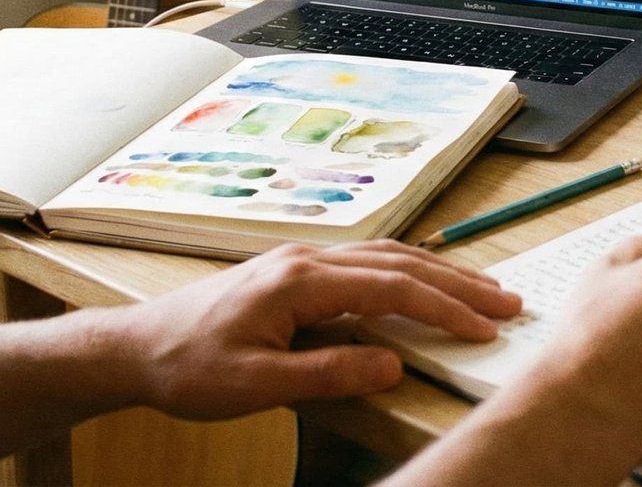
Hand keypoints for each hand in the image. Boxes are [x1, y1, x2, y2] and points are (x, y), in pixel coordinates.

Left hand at [112, 240, 520, 419]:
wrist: (133, 348)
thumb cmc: (186, 368)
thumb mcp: (255, 385)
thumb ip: (327, 373)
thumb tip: (393, 364)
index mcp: (300, 280)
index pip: (392, 288)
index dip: (445, 308)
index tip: (485, 328)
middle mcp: (306, 259)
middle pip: (401, 262)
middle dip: (459, 282)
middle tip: (507, 303)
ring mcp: (300, 261)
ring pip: (387, 257)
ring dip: (438, 273)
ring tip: (482, 293)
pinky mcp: (295, 272)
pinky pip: (366, 264)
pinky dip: (408, 272)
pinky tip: (423, 285)